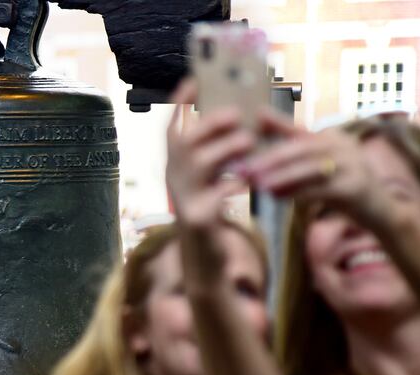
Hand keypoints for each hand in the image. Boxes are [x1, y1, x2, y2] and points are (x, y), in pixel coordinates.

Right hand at [165, 79, 253, 230]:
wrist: (202, 249)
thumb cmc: (209, 202)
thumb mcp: (206, 174)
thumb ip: (215, 149)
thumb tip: (238, 115)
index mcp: (173, 163)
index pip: (171, 128)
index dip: (179, 104)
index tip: (194, 80)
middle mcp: (172, 177)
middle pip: (182, 143)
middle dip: (210, 124)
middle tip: (237, 115)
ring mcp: (182, 197)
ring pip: (199, 165)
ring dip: (225, 149)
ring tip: (249, 142)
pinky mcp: (198, 217)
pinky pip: (215, 196)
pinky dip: (233, 184)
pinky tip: (248, 178)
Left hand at [243, 109, 385, 221]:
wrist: (381, 212)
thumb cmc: (342, 187)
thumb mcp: (317, 167)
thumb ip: (292, 150)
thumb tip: (260, 128)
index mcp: (332, 137)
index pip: (297, 132)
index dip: (274, 129)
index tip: (248, 128)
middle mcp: (344, 145)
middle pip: (300, 149)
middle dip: (269, 160)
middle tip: (245, 169)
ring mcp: (352, 165)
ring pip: (308, 169)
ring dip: (280, 177)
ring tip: (258, 185)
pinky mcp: (355, 187)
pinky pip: (320, 189)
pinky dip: (296, 193)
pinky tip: (277, 198)